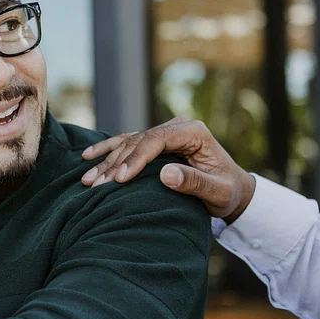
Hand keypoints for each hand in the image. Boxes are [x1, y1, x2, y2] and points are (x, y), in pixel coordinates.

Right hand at [81, 117, 255, 221]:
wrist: (232, 190)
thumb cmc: (227, 191)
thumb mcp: (217, 190)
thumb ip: (194, 182)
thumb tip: (165, 174)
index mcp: (193, 131)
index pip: (156, 139)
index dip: (136, 158)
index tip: (120, 179)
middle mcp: (176, 127)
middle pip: (138, 141)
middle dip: (115, 164)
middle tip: (96, 186)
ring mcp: (164, 134)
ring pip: (128, 142)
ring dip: (106, 161)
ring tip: (87, 180)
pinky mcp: (155, 144)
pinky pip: (126, 143)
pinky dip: (107, 151)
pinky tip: (87, 157)